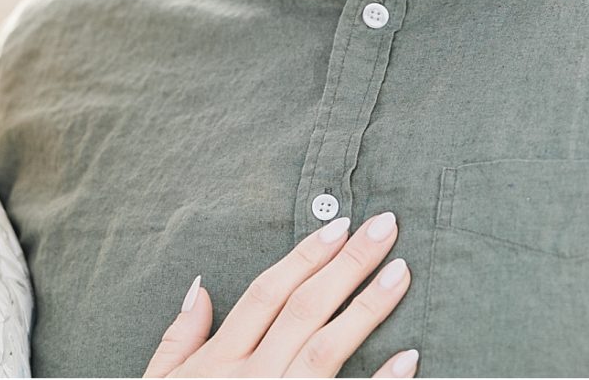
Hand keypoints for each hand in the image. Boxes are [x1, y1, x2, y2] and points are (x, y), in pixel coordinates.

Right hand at [145, 212, 417, 377]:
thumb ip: (178, 340)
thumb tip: (198, 287)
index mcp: (217, 362)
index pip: (267, 294)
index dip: (304, 256)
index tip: (340, 224)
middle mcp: (249, 377)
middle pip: (304, 309)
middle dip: (347, 264)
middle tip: (387, 226)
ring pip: (326, 348)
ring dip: (367, 308)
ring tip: (402, 272)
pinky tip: (410, 356)